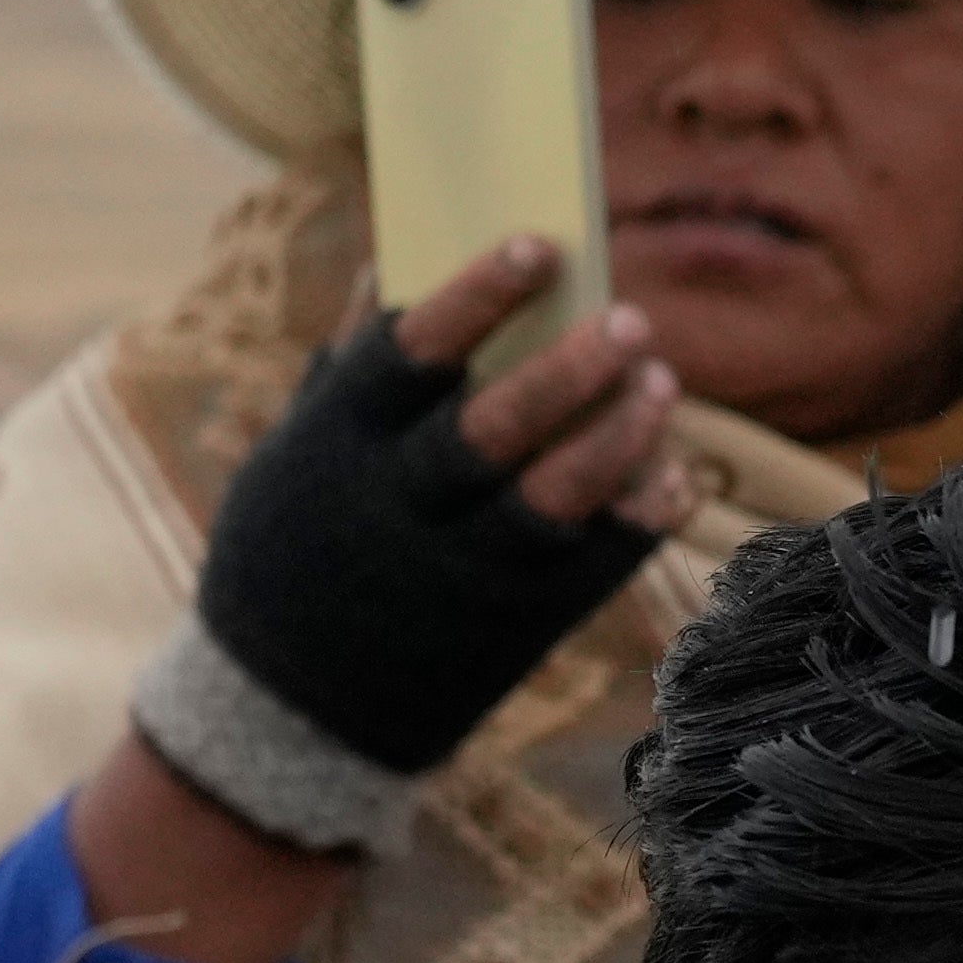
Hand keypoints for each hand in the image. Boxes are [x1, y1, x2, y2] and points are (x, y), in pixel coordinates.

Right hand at [80, 244, 678, 957]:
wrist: (285, 719)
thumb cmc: (296, 554)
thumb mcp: (295, 460)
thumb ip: (348, 369)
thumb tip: (391, 264)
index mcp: (335, 446)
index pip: (408, 352)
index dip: (476, 295)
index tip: (538, 243)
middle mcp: (398, 506)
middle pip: (492, 428)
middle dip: (566, 370)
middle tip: (632, 317)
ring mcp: (459, 571)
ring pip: (552, 497)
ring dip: (618, 436)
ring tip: (664, 379)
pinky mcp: (513, 625)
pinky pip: (592, 565)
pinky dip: (640, 516)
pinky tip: (677, 472)